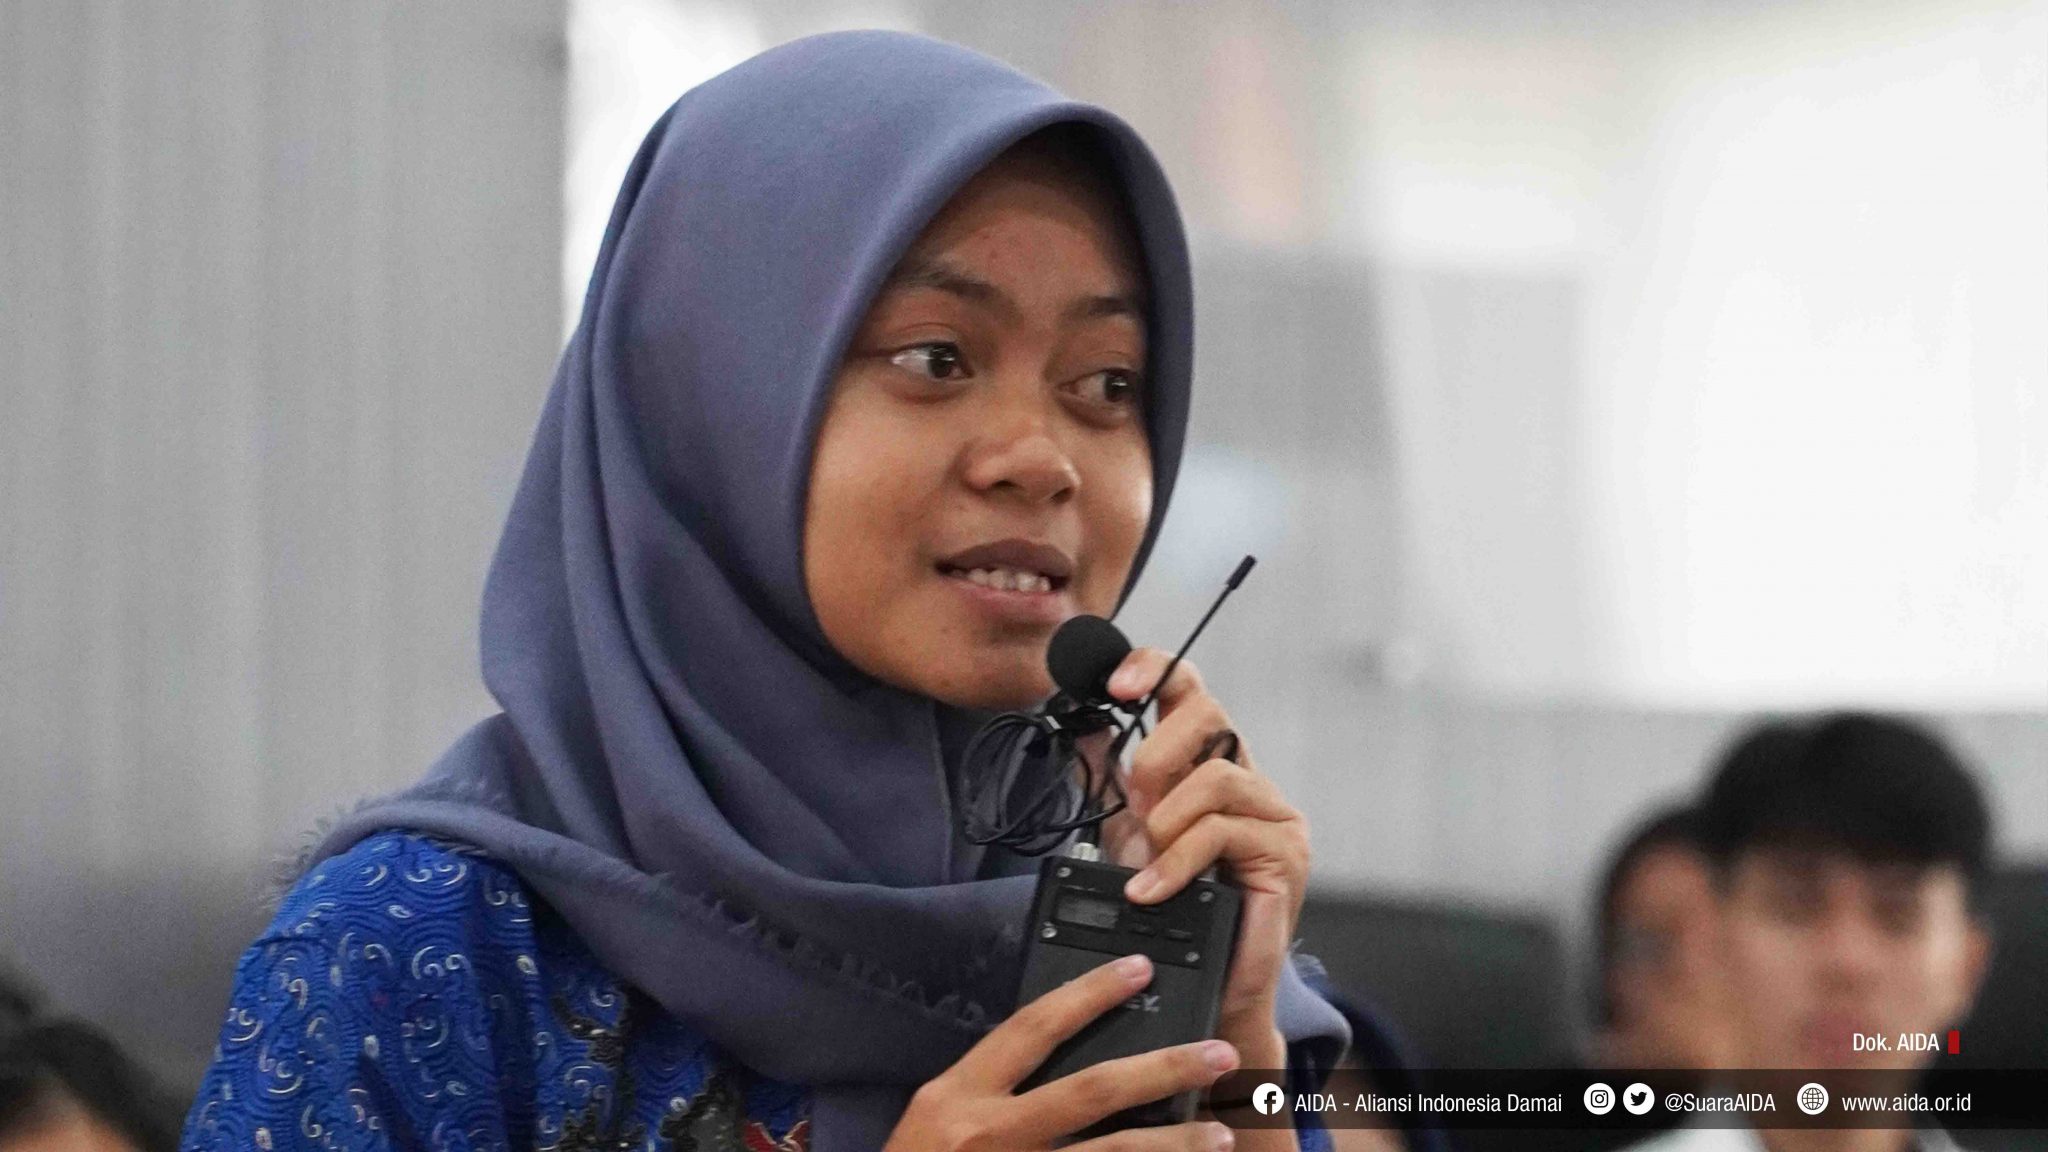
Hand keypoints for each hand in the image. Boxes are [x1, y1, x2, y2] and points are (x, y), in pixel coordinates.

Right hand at [882, 953, 1239, 1150]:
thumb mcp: (938, 1117)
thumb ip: (992, 1087)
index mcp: (961, 1096)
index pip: (1034, 1028)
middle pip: (1093, 1090)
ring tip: (1222, 1133)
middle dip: (1163, 1068)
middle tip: (1217, 1054)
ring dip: (1175, 1143)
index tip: (1140, 971)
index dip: (1090, 995)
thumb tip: (1064, 1048)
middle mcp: (993, 1134)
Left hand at [1089, 650, 1309, 1047]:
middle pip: (1210, 713)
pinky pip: (1221, 832)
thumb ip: (1116, 785)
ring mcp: (1275, 815)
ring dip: (1167, 819)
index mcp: (1214, 766)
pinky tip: (1153, 889)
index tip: (1116, 684)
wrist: (1208, 987)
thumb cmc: (1175, 912)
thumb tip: (1086, 729)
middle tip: (1138, 803)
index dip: (1155, 670)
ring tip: (1151, 862)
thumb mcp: (1130, 838)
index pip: (1192, 692)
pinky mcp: (1285, 854)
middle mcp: (1251, 781)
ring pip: (1215, 776)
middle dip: (1157, 754)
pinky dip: (1176, 860)